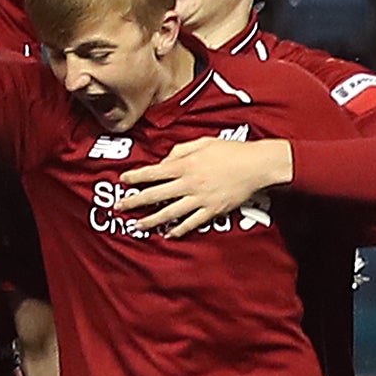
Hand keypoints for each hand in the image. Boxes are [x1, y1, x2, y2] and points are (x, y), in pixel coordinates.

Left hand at [111, 139, 276, 236]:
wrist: (256, 165)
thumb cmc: (231, 150)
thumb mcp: (203, 142)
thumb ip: (180, 150)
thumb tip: (164, 161)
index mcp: (186, 165)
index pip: (154, 172)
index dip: (136, 177)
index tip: (123, 180)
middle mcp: (189, 183)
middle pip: (156, 195)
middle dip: (135, 202)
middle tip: (119, 207)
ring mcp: (200, 199)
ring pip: (170, 212)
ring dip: (151, 220)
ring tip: (137, 225)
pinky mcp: (212, 210)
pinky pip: (192, 223)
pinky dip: (179, 230)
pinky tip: (168, 234)